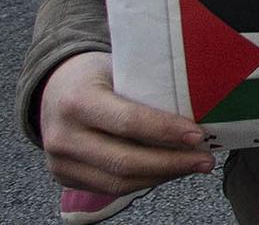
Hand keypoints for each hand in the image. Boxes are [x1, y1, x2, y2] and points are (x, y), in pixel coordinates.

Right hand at [38, 52, 211, 197]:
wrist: (54, 88)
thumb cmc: (95, 75)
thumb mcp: (116, 69)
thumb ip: (146, 89)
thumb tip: (198, 108)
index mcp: (77, 101)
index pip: (128, 122)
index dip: (165, 131)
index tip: (197, 136)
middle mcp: (63, 136)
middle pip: (124, 161)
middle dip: (171, 163)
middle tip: (204, 159)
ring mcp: (60, 163)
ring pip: (119, 182)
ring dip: (162, 177)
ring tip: (192, 166)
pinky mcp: (64, 178)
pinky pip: (110, 189)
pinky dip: (144, 181)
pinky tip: (168, 171)